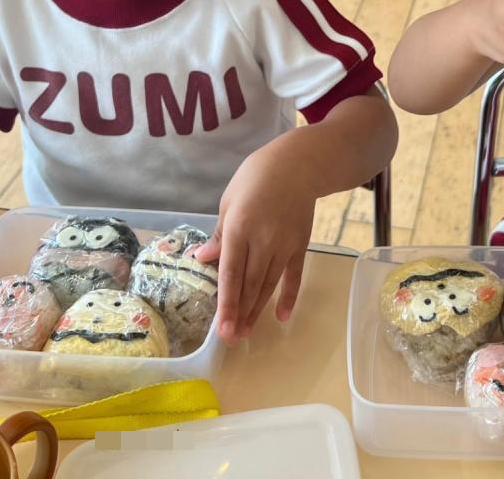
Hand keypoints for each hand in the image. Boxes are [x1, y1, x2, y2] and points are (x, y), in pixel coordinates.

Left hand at [194, 147, 316, 342]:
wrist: (297, 165)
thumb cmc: (255, 179)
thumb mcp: (229, 202)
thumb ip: (219, 235)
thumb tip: (203, 260)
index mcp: (239, 229)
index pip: (230, 274)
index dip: (226, 303)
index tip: (222, 329)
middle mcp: (262, 241)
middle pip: (250, 285)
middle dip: (240, 314)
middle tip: (231, 338)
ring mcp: (284, 245)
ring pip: (269, 284)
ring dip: (257, 310)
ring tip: (247, 331)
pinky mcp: (300, 246)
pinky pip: (294, 276)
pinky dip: (289, 296)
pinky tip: (281, 316)